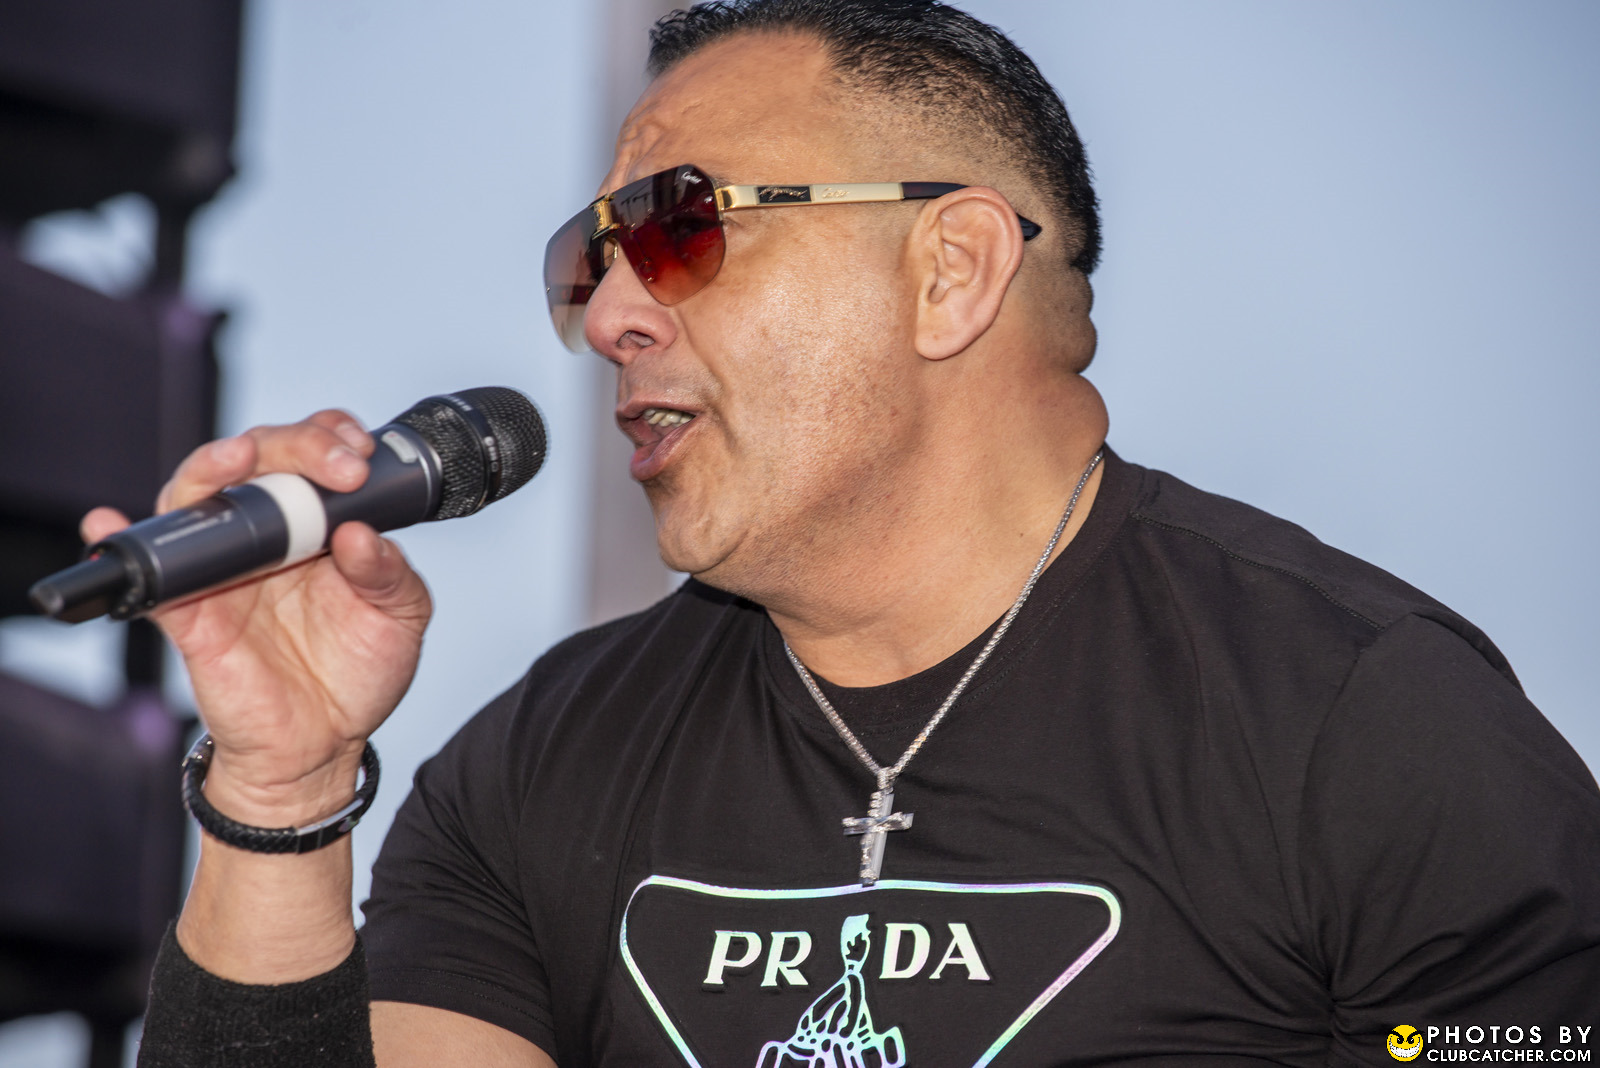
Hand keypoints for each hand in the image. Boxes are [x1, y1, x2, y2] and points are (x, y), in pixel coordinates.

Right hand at [81, 409, 431, 823]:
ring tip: (236, 460)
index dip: (330, 436)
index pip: (310, 455)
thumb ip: (391, 573)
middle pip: (256, 459)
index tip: (359, 453)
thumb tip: (362, 534)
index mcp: (316, 524)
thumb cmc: (356, 673)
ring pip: (197, 497)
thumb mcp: (400, 618)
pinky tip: (108, 521)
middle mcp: (265, 534)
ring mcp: (223, 568)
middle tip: (338, 464)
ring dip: (210, 468)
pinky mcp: (189, 611)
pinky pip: (150, 571)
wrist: (323, 746)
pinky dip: (120, 540)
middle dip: (295, 445)